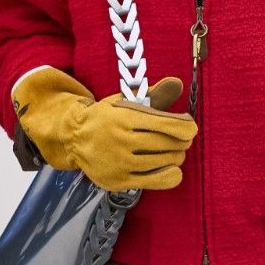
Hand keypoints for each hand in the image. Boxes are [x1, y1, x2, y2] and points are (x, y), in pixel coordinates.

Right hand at [11, 66, 196, 190]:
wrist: (75, 138)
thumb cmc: (108, 118)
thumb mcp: (127, 101)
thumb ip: (155, 94)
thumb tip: (178, 83)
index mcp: (125, 117)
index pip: (168, 125)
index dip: (186, 127)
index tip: (190, 127)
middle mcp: (121, 141)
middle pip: (169, 144)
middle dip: (181, 142)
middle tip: (180, 140)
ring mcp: (119, 163)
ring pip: (165, 162)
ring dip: (176, 156)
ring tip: (173, 152)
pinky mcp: (119, 181)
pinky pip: (157, 181)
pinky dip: (171, 174)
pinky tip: (171, 168)